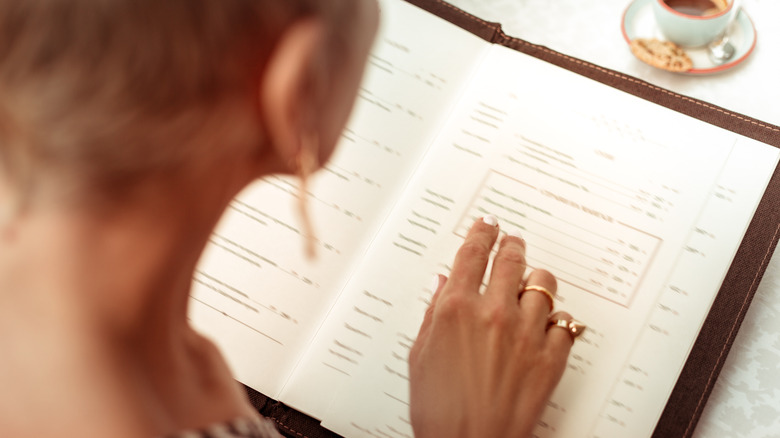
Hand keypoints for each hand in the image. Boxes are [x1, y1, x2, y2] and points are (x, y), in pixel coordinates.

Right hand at [409, 216, 574, 437]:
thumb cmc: (440, 410)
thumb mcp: (420, 356)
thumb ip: (433, 313)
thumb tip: (443, 284)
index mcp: (456, 309)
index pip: (472, 253)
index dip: (481, 233)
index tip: (487, 225)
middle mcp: (494, 313)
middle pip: (511, 259)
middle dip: (511, 245)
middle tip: (511, 242)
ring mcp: (526, 334)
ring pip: (543, 285)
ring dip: (536, 279)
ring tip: (531, 283)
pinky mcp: (551, 357)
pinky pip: (564, 323)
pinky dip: (556, 320)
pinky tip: (547, 324)